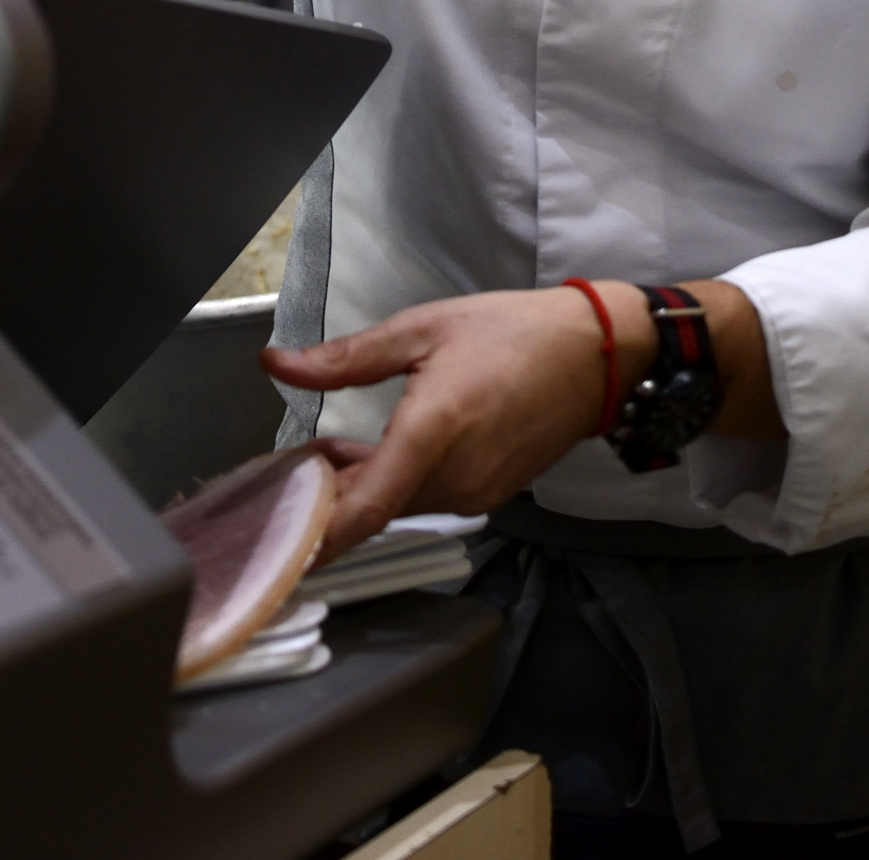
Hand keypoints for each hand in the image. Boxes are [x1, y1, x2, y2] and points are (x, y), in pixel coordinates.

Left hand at [262, 283, 653, 554]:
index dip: (316, 534)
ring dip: (359, 488)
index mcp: (432, 434)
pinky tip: (372, 455)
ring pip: (397, 504)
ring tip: (326, 452)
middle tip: (289, 465)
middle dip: (326, 495)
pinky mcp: (489, 495)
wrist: (594, 356)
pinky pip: (425, 498)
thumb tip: (274, 365)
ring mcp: (475, 493)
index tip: (276, 539)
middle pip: (372, 508)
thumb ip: (345, 358)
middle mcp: (454, 478)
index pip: (364, 509)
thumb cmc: (508, 333)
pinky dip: (394, 484)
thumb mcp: (421, 330)